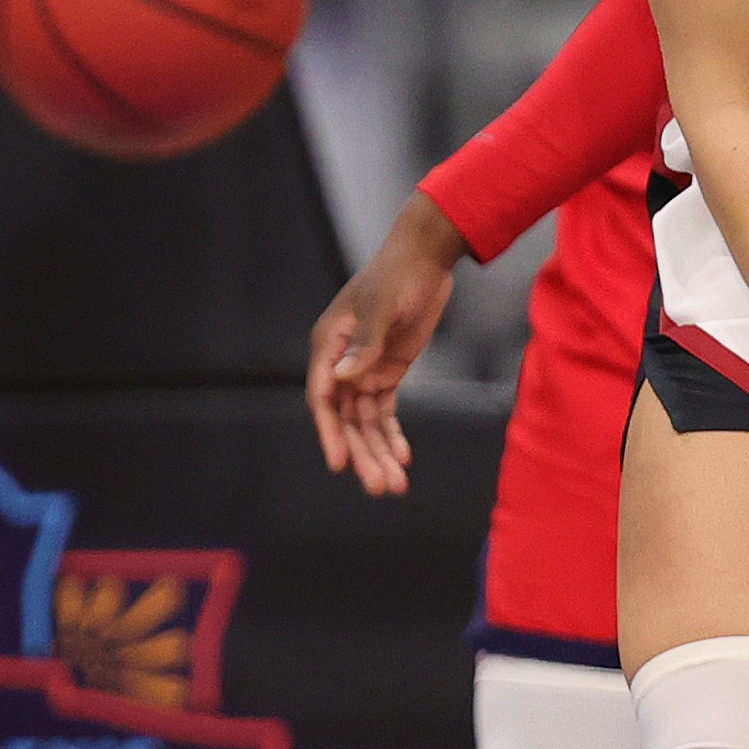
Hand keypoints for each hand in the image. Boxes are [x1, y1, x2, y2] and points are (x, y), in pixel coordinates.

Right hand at [306, 193, 467, 495]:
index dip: (330, 433)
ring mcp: (364, 369)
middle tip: (380, 488)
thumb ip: (365, 343)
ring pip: (366, 422)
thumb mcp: (382, 307)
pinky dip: (393, 434)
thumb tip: (345, 378)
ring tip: (394, 486)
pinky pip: (384, 412)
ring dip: (379, 452)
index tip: (340, 464)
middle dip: (362, 454)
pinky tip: (403, 457)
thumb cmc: (397, 276)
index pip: (323, 398)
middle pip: (347, 419)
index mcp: (328, 345)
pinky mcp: (387, 371)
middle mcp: (341, 363)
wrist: (424, 259)